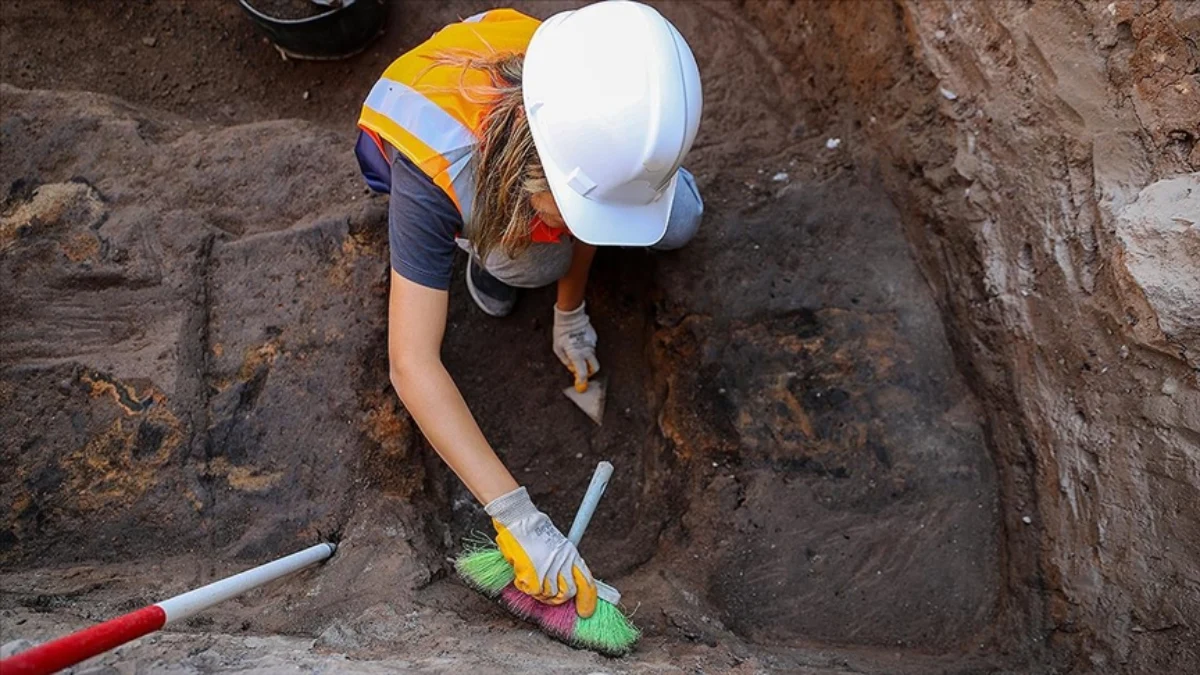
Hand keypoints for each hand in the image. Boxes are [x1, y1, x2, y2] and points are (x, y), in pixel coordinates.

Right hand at [486, 486, 597, 617]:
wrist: (519, 520)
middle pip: (568, 593)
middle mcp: (563, 563)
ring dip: (539, 591)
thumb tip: (567, 583)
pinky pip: (531, 591)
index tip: (585, 612)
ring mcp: (548, 570)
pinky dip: (525, 585)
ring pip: (548, 594)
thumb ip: (565, 564)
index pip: (587, 584)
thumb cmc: (536, 531)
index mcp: (572, 556)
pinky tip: (522, 573)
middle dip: (558, 599)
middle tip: (549, 595)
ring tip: (532, 576)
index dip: (588, 601)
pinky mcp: (532, 575)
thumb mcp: (559, 545)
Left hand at [553, 302, 598, 391]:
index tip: (581, 383)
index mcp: (577, 355)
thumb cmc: (561, 332)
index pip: (583, 373)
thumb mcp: (558, 348)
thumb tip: (570, 367)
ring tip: (576, 349)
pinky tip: (578, 340)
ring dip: (587, 358)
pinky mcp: (594, 337)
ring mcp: (592, 344)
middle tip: (583, 370)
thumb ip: (565, 360)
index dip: (583, 380)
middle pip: (595, 367)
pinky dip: (586, 348)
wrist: (570, 317)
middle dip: (590, 371)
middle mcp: (587, 351)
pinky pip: (591, 346)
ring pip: (593, 356)